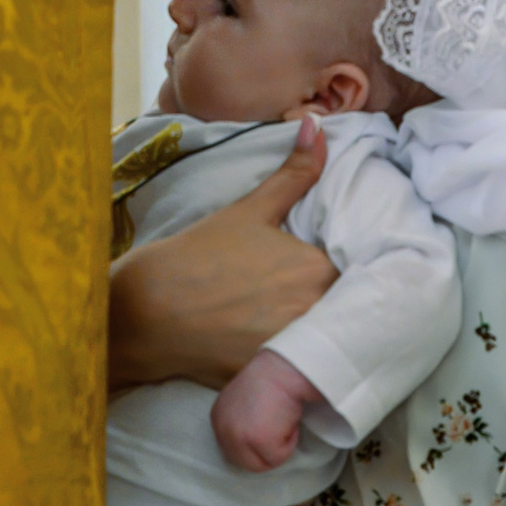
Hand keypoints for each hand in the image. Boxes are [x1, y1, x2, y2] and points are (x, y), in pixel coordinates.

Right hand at [109, 119, 337, 391]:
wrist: (147, 310)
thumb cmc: (199, 254)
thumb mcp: (250, 210)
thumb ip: (295, 173)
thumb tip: (317, 125)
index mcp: (317, 267)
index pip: (357, 270)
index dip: (350, 269)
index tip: (336, 269)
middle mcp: (314, 311)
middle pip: (345, 309)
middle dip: (337, 303)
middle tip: (309, 297)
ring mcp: (295, 349)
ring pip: (325, 341)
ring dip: (319, 334)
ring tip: (293, 324)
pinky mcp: (275, 380)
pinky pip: (300, 374)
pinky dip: (295, 365)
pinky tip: (273, 349)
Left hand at [211, 349, 324, 472]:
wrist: (284, 368)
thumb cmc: (271, 380)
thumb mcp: (243, 402)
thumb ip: (240, 422)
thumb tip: (252, 446)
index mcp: (217, 418)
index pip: (234, 452)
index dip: (255, 447)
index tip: (268, 430)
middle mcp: (222, 429)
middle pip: (247, 464)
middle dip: (267, 452)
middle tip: (279, 428)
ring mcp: (239, 436)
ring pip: (265, 464)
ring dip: (280, 446)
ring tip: (282, 420)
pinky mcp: (259, 441)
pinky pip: (280, 457)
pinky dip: (290, 442)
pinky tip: (288, 418)